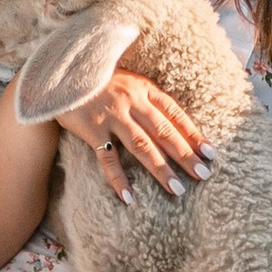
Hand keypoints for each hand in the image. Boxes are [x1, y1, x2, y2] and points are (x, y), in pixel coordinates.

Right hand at [63, 69, 210, 204]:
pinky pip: (107, 158)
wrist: (61, 74)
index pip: (175, 115)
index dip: (194, 134)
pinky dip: (118, 178)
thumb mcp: (129, 82)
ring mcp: (112, 116)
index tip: (211, 154)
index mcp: (144, 90)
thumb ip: (149, 100)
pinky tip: (129, 196)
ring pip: (142, 145)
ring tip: (177, 188)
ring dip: (161, 168)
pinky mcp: (92, 129)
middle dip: (186, 155)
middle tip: (204, 175)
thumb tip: (174, 125)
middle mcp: (132, 102)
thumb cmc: (99, 81)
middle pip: (164, 132)